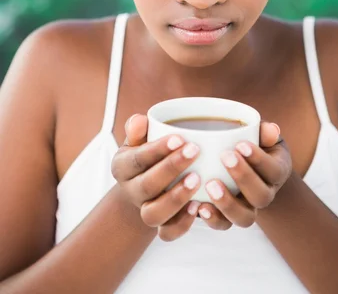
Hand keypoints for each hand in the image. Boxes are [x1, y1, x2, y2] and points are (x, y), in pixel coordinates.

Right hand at [111, 114, 205, 240]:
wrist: (146, 184)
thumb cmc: (147, 154)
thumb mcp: (140, 138)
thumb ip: (139, 129)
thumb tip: (140, 120)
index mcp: (123, 166)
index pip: (137, 158)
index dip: (157, 149)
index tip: (179, 138)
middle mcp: (131, 191)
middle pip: (147, 185)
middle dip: (171, 168)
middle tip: (194, 151)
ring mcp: (145, 211)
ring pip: (154, 214)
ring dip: (176, 198)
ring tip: (197, 179)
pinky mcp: (161, 227)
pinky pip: (168, 233)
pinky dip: (183, 223)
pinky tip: (199, 206)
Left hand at [195, 122, 291, 229]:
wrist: (246, 164)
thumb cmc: (252, 143)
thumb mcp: (260, 134)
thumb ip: (264, 131)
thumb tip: (271, 130)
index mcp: (276, 172)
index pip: (274, 170)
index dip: (259, 160)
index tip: (241, 144)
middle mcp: (265, 194)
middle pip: (261, 196)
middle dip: (243, 177)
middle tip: (225, 157)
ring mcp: (247, 208)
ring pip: (245, 218)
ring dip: (228, 203)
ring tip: (211, 185)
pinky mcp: (228, 216)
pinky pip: (224, 225)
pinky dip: (213, 219)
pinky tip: (199, 206)